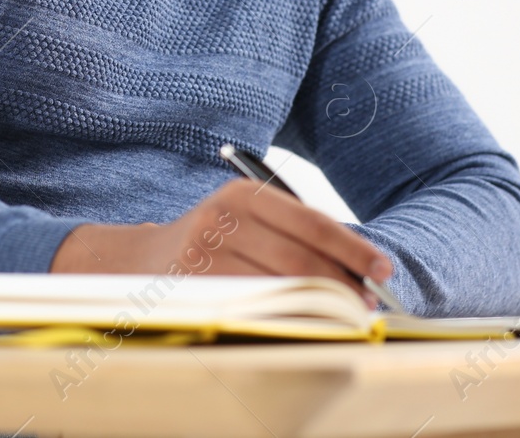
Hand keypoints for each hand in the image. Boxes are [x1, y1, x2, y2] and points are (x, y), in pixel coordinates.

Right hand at [49, 178, 392, 304]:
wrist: (136, 263)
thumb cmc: (209, 243)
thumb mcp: (244, 220)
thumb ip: (291, 233)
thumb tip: (357, 265)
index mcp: (243, 195)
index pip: (312, 222)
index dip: (353, 248)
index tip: (382, 269)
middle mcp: (223, 218)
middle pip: (300, 257)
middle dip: (341, 284)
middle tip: (366, 303)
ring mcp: (206, 254)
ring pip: (280, 286)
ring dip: (319, 305)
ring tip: (344, 316)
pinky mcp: (196, 288)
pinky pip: (255, 308)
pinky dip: (287, 318)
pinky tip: (305, 324)